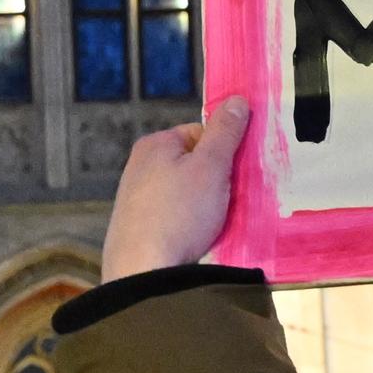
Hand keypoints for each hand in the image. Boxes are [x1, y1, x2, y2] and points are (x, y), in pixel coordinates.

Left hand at [102, 96, 251, 278]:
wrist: (143, 271)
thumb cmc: (178, 214)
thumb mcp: (211, 166)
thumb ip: (225, 132)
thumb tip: (235, 100)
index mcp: (155, 144)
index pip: (201, 132)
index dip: (224, 150)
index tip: (236, 173)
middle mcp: (140, 166)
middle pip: (194, 163)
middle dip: (216, 180)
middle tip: (229, 200)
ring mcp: (136, 199)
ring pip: (186, 193)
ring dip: (206, 205)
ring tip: (213, 223)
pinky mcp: (138, 228)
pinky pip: (175, 218)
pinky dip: (189, 225)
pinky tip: (196, 239)